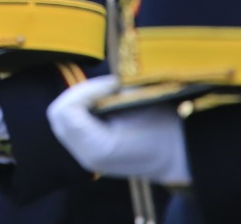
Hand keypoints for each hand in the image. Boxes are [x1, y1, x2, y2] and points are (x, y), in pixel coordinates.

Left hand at [47, 75, 189, 183]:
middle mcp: (86, 155)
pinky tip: (107, 103)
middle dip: (80, 94)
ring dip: (82, 99)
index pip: (67, 111)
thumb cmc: (166, 128)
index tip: (114, 85)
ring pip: (63, 117)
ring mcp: (87, 154)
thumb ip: (108, 94)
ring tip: (109, 93)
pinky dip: (85, 107)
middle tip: (109, 87)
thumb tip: (91, 86)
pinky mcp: (91, 149)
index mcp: (96, 149)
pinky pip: (74, 122)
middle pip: (59, 114)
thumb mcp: (138, 105)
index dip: (86, 90)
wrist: (182, 153)